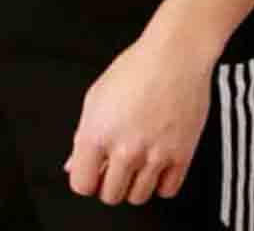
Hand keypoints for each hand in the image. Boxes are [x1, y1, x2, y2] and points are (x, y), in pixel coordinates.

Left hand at [63, 34, 212, 205]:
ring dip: (135, 184)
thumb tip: (73, 163)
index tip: (93, 172)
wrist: (175, 55)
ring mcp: (153, 155)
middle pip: (111, 195)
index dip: (87, 179)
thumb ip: (82, 135)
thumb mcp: (96, 96)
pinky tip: (157, 163)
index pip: (83, 185)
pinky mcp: (181, 156)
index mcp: (97, 134)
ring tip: (137, 162)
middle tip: (116, 164)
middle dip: (110, 182)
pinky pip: (167, 191)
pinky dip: (161, 183)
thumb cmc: (136, 68)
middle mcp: (124, 149)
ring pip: (138, 197)